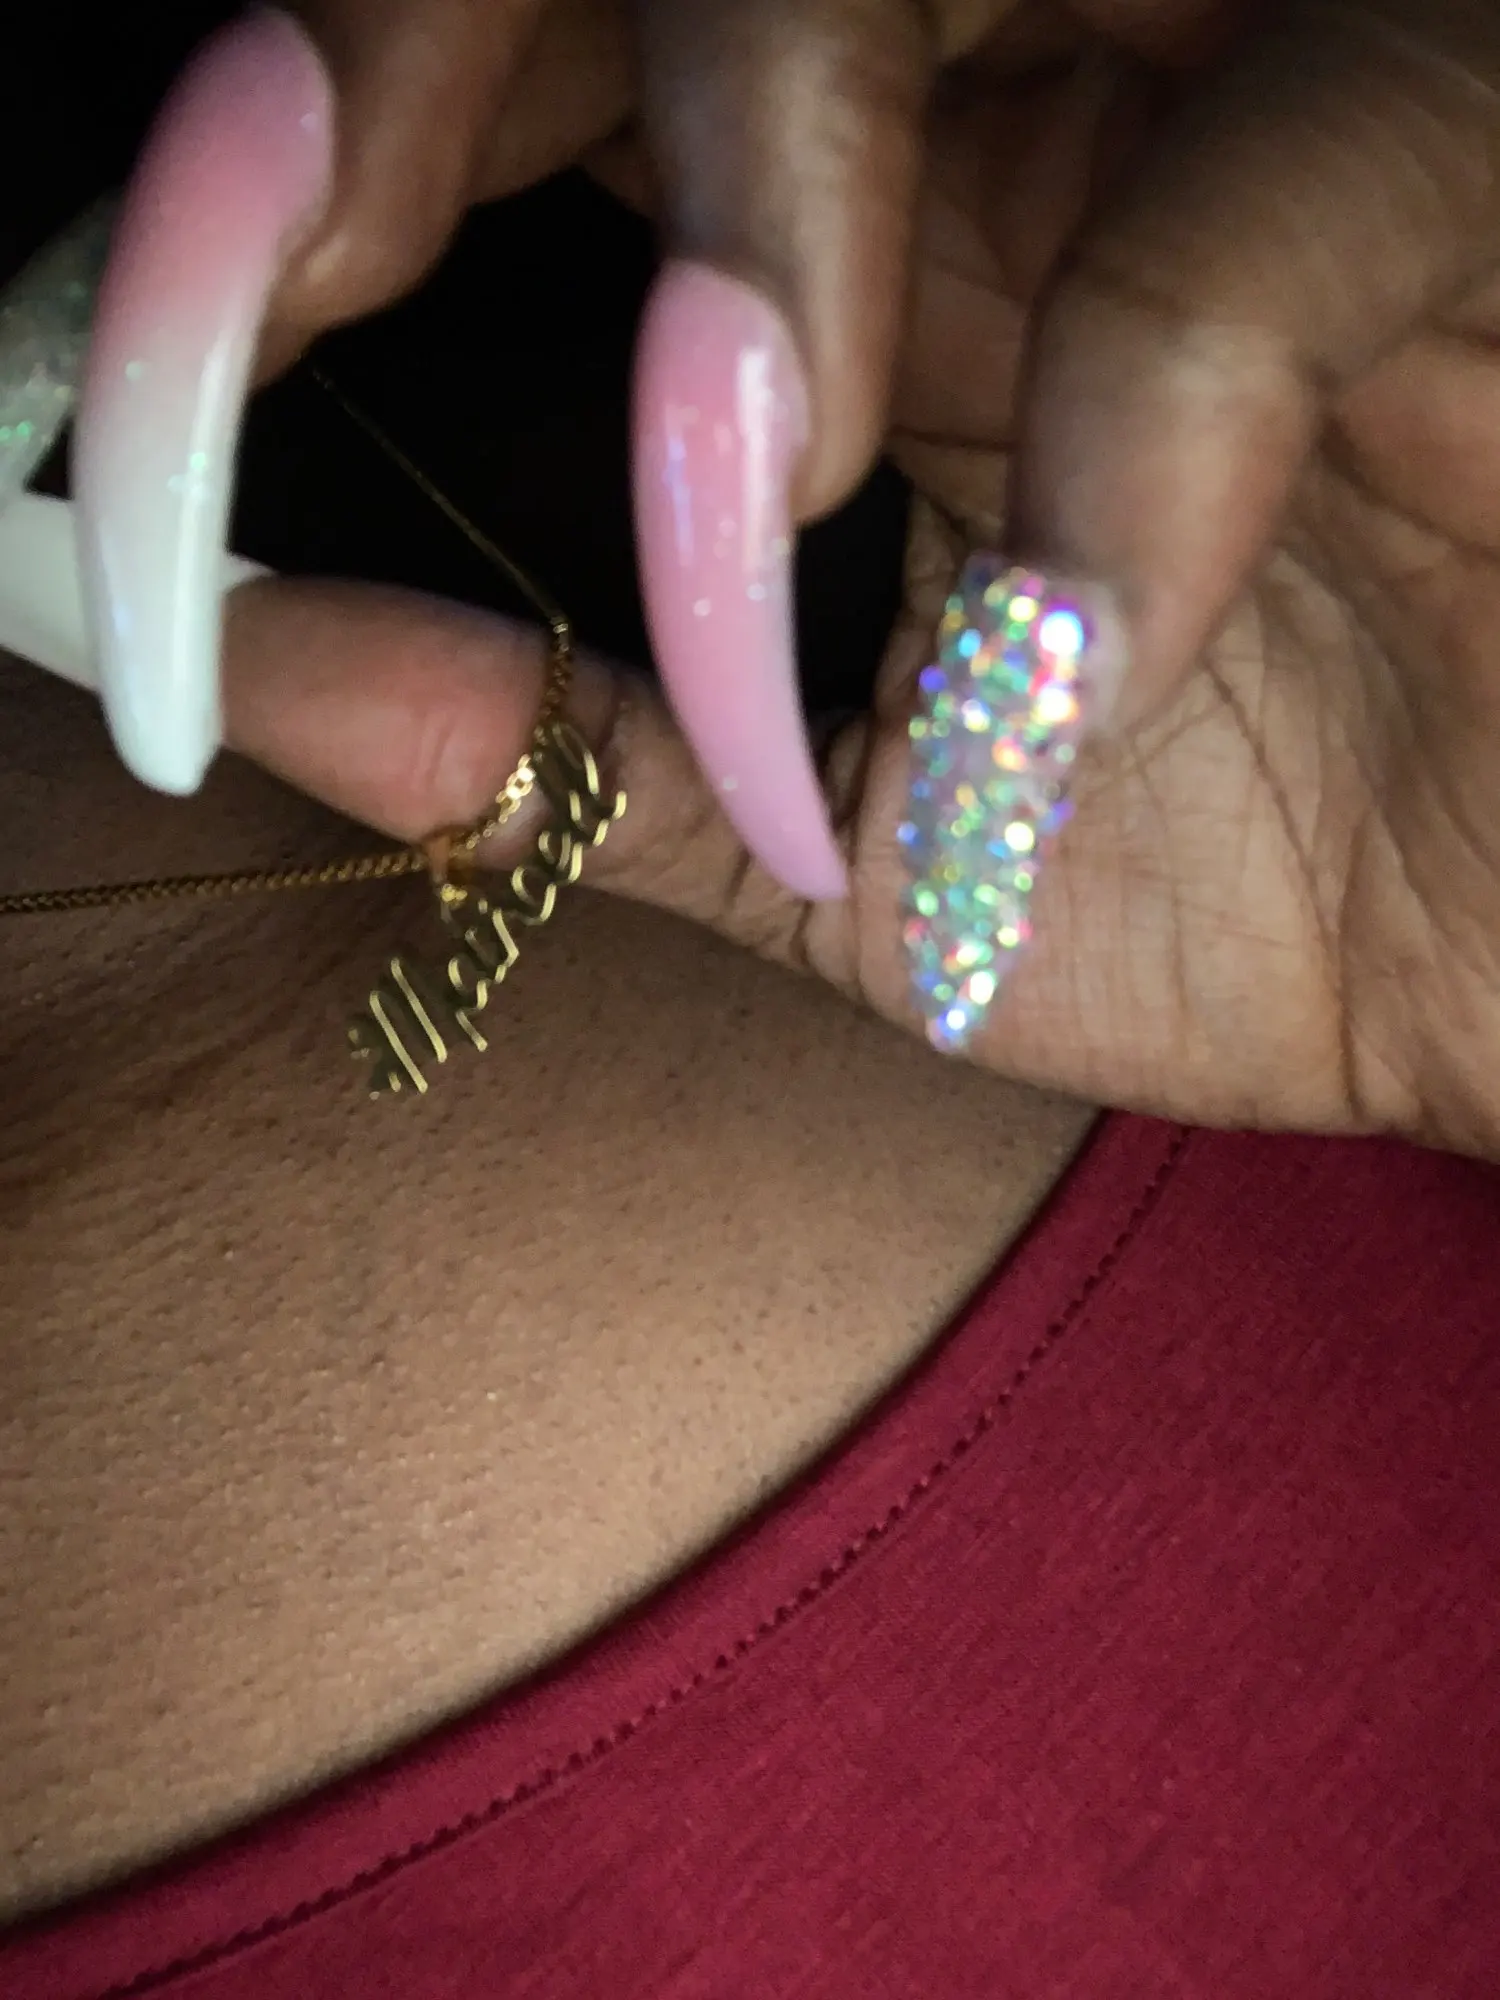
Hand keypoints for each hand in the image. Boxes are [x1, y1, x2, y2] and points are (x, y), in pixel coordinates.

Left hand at [220, 0, 1499, 1159]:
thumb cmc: (1271, 891)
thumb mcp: (856, 860)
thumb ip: (572, 765)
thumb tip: (260, 684)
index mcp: (884, 261)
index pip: (547, 63)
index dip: (317, 147)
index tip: (158, 351)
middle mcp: (1058, 122)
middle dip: (446, 46)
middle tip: (303, 268)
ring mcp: (1269, 113)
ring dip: (759, 192)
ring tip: (747, 487)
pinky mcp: (1473, 184)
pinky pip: (1276, 185)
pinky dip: (1131, 418)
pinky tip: (1084, 660)